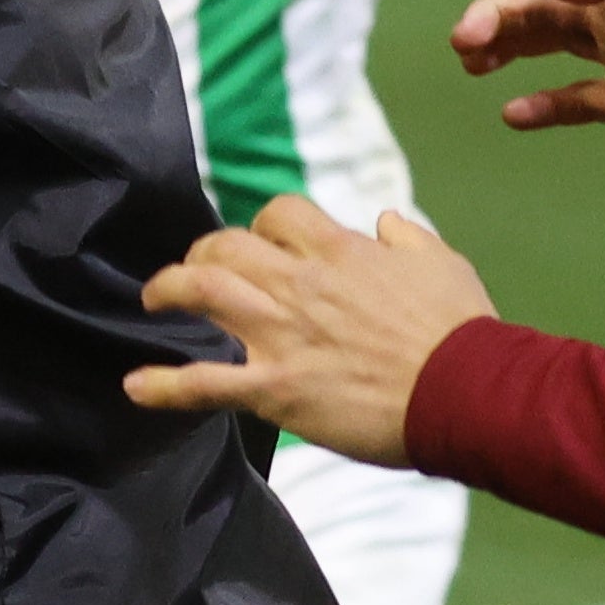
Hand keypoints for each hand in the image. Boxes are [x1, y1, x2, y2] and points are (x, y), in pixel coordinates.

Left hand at [125, 194, 498, 467]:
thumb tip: (384, 221)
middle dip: (202, 252)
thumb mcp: (443, 265)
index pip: (279, 213)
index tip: (263, 241)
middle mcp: (301, 285)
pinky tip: (135, 387)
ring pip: (203, 292)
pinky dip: (163, 386)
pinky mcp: (274, 387)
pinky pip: (204, 383)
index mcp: (341, 252)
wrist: (469, 391)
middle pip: (226, 247)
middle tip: (195, 269)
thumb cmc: (461, 331)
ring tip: (155, 300)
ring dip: (168, 290)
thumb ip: (407, 239)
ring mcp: (282, 335)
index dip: (264, 223)